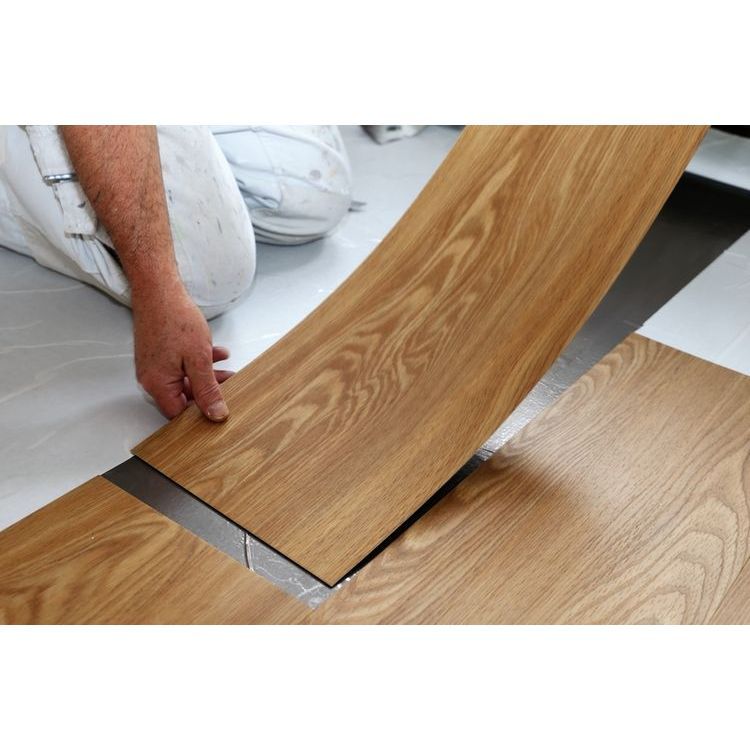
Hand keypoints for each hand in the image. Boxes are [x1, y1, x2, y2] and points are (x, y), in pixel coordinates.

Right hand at [132, 283, 232, 420]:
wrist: (159, 290)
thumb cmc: (174, 319)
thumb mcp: (199, 360)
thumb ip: (207, 390)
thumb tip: (215, 414)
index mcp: (158, 384)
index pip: (179, 414)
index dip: (200, 414)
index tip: (220, 409)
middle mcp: (152, 378)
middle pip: (183, 397)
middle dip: (208, 391)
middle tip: (229, 385)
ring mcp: (154, 366)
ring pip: (185, 380)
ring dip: (207, 375)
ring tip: (228, 368)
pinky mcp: (158, 355)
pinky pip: (181, 366)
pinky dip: (198, 362)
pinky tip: (216, 353)